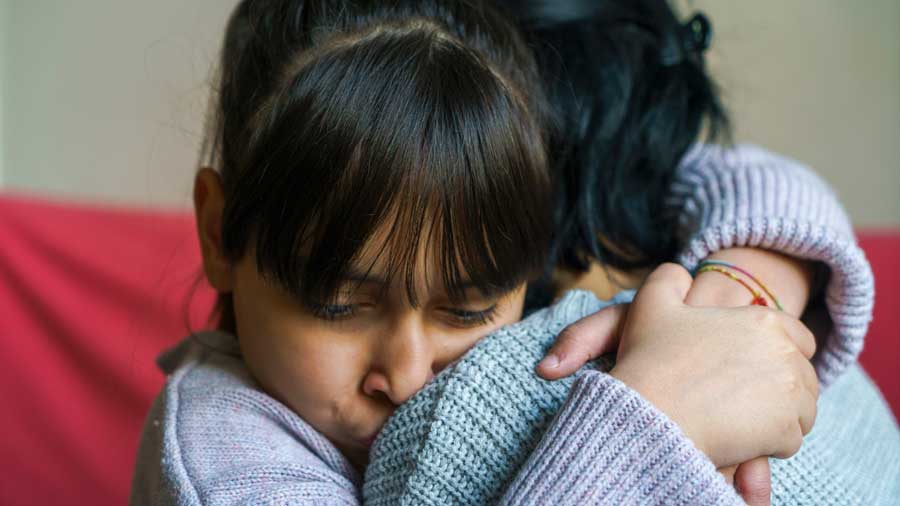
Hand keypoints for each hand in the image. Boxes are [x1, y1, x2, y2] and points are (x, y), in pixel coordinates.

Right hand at [607, 263, 817, 467]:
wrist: (649, 414)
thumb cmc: (651, 361)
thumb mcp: (652, 306)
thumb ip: (669, 280)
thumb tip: (683, 274)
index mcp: (764, 321)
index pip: (800, 339)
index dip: (776, 355)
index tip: (749, 369)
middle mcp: (786, 354)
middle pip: (803, 378)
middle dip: (778, 390)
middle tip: (738, 398)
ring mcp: (790, 394)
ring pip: (801, 411)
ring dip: (777, 418)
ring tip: (739, 419)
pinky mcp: (785, 430)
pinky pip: (790, 440)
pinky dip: (768, 444)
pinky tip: (738, 439)